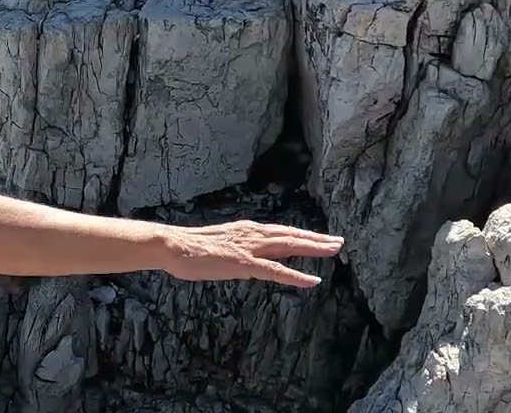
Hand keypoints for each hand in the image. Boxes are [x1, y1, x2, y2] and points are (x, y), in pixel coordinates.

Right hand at [162, 220, 344, 287]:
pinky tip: (312, 280)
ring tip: (334, 251)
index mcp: (245, 230)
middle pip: (290, 235)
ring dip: (313, 248)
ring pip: (288, 246)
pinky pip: (275, 271)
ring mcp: (249, 248)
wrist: (172, 245)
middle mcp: (251, 234)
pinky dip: (295, 276)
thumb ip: (235, 250)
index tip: (319, 237)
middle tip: (338, 241)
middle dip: (316, 239)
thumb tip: (242, 259)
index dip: (301, 235)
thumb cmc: (188, 248)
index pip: (280, 231)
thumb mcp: (218, 245)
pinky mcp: (244, 263)